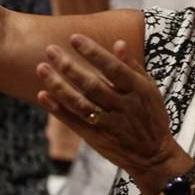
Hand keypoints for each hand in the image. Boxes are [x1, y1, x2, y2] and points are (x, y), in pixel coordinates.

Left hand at [35, 35, 184, 181]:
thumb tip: (118, 42)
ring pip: (79, 103)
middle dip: (69, 66)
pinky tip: (43, 95)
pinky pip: (73, 122)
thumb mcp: (150, 89)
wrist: (152, 156)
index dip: (93, 52)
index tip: (74, 37)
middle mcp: (122, 107)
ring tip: (42, 68)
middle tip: (50, 50)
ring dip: (58, 86)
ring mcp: (108, 124)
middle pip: (91, 85)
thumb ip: (133, 66)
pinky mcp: (95, 138)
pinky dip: (57, 109)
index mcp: (137, 91)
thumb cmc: (151, 116)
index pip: (112, 68)